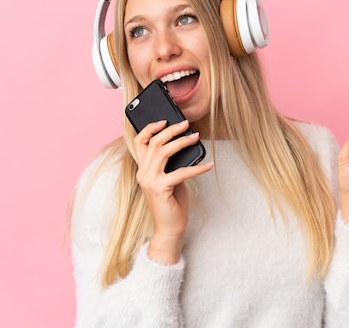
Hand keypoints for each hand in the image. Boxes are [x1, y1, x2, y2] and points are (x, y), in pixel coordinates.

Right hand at [133, 120, 212, 263]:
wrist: (169, 228)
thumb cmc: (171, 203)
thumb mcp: (169, 179)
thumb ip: (170, 164)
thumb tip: (184, 145)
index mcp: (143, 169)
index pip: (140, 142)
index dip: (150, 128)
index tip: (164, 120)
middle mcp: (143, 173)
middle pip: (154, 143)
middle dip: (171, 130)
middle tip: (186, 125)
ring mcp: (150, 181)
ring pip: (164, 152)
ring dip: (182, 142)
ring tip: (196, 137)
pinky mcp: (161, 189)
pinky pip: (180, 172)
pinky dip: (197, 168)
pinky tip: (208, 165)